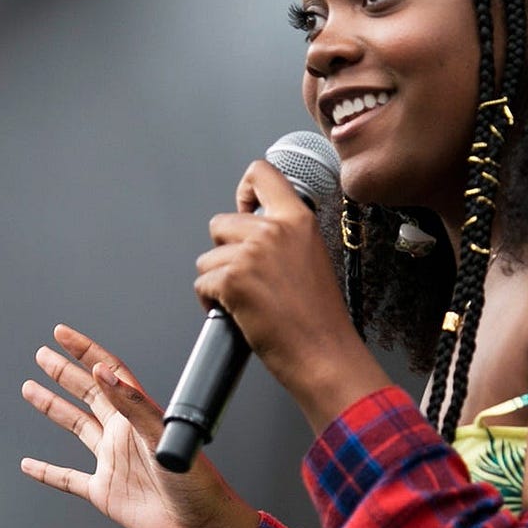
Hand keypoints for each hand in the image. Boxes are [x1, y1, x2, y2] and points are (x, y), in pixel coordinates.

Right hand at [20, 323, 261, 527]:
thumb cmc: (197, 484)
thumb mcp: (163, 437)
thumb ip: (133, 405)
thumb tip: (103, 373)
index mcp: (139, 415)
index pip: (108, 373)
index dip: (85, 351)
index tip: (62, 334)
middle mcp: (124, 434)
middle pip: (88, 394)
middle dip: (65, 373)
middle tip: (42, 354)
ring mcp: (113, 462)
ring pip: (76, 427)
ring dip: (53, 408)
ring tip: (30, 388)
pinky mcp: (105, 492)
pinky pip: (67, 478)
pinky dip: (47, 471)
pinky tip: (29, 465)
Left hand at [194, 161, 390, 429]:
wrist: (325, 354)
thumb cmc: (321, 318)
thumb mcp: (312, 258)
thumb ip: (286, 237)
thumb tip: (255, 232)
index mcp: (299, 220)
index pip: (261, 173)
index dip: (244, 192)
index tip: (244, 210)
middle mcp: (274, 230)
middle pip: (221, 222)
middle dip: (225, 251)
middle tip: (246, 276)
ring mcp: (251, 253)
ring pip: (207, 257)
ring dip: (217, 279)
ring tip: (244, 300)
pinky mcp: (232, 279)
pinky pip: (202, 283)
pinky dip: (211, 301)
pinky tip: (234, 312)